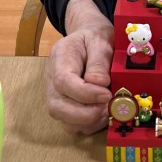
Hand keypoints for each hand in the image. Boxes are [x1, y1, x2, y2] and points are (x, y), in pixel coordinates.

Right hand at [45, 0, 113, 134]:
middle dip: (84, 114)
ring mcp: (57, 94)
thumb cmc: (94, 37)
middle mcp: (52, 79)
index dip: (85, 93)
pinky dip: (90, 124)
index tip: (106, 94)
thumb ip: (99, 61)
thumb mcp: (100, 39)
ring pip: (63, 119)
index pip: (63, 82)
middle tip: (108, 107)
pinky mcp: (66, 106)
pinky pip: (72, 124)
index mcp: (60, 58)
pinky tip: (105, 114)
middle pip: (57, 106)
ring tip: (109, 110)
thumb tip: (100, 84)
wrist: (88, 36)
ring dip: (88, 121)